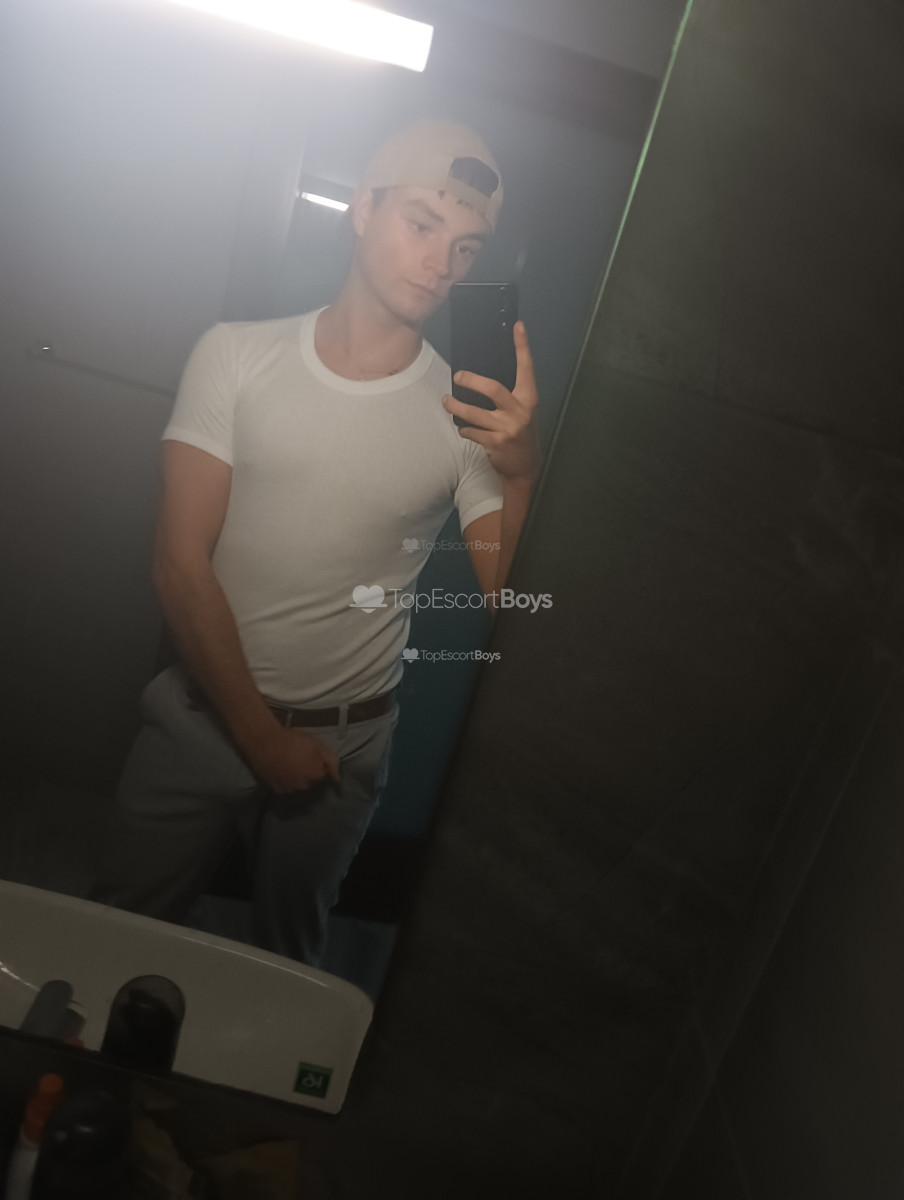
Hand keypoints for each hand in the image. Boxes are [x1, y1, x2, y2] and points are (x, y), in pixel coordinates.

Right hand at [243, 723, 340, 794]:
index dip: (317, 762)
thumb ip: (331, 761)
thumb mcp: (317, 745)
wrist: (264, 742)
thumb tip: (337, 778)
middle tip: (297, 756)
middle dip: (307, 771)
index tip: (309, 754)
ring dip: (295, 776)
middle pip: (310, 780)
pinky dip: (284, 780)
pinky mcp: (275, 789)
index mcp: (315, 775)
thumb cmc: (292, 740)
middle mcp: (303, 786)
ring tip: (287, 762)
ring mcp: (289, 789)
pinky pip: (284, 787)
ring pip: (297, 784)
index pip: (322, 773)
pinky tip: (279, 769)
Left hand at [442, 320, 540, 484]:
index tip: (519, 326)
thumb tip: (484, 377)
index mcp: (528, 399)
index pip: (526, 368)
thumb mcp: (523, 412)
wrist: (525, 467)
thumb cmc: (521, 433)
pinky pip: (471, 431)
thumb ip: (510, 395)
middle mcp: (520, 411)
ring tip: (447, 401)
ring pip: (474, 413)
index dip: (523, 346)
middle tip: (457, 376)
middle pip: (493, 388)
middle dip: (471, 381)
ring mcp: (507, 428)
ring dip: (455, 406)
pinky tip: (463, 427)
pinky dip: (464, 428)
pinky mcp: (495, 443)